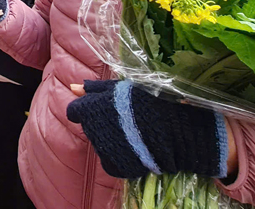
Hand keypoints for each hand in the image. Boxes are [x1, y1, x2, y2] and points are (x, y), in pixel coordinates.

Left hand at [67, 80, 228, 179]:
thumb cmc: (153, 103)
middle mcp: (94, 130)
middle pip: (89, 126)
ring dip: (111, 137)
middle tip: (125, 119)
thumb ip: (97, 89)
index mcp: (93, 108)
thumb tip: (73, 87)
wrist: (181, 131)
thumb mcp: (125, 89)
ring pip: (99, 143)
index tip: (102, 108)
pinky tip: (134, 147)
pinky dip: (119, 155)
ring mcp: (104, 150)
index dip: (87, 109)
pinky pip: (109, 161)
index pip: (75, 111)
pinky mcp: (115, 167)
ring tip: (134, 132)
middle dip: (101, 122)